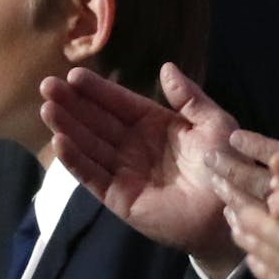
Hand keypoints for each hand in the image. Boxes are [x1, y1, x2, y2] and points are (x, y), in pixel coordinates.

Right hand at [41, 62, 242, 276]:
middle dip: (73, 104)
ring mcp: (125, 172)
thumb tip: (165, 67)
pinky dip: (76, 160)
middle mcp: (135, 146)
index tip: (74, 74)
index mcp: (156, 126)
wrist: (230, 211)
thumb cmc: (226, 165)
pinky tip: (59, 141)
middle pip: (97, 122)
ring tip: (47, 108)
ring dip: (68, 127)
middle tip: (47, 85)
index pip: (120, 103)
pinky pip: (93, 176)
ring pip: (90, 145)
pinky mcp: (120, 197)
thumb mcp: (213, 122)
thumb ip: (188, 96)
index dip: (98, 90)